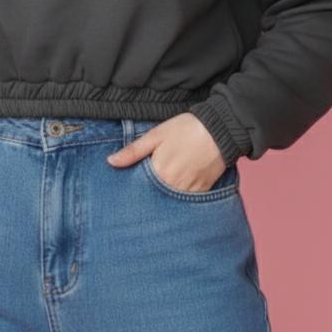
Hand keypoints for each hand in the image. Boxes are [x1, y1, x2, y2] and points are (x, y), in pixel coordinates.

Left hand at [107, 112, 226, 192]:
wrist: (221, 130)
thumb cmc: (186, 129)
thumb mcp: (156, 135)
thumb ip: (133, 151)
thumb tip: (110, 162)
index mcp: (159, 172)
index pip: (138, 189)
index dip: (132, 188)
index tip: (125, 190)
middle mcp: (173, 186)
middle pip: (153, 198)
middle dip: (146, 196)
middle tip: (142, 194)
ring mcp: (189, 191)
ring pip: (169, 202)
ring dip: (162, 199)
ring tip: (159, 191)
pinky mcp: (202, 192)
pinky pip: (185, 202)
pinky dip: (178, 199)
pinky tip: (174, 191)